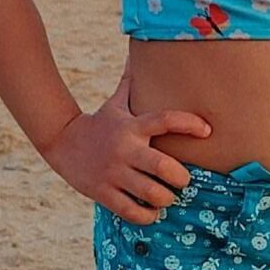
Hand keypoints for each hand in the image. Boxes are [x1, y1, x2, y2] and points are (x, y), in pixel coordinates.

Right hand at [41, 59, 211, 224]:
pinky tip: (152, 211)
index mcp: (133, 126)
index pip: (165, 120)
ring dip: (166, 199)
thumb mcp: (116, 103)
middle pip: (164, 167)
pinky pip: (133, 211)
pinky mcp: (103, 192)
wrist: (62, 142)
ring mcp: (114, 173)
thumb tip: (139, 53)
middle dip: (181, 178)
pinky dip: (148, 215)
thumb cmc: (101, 123)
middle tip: (183, 180)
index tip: (207, 130)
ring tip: (168, 196)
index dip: (189, 123)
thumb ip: (132, 83)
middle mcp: (125, 149)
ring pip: (152, 193)